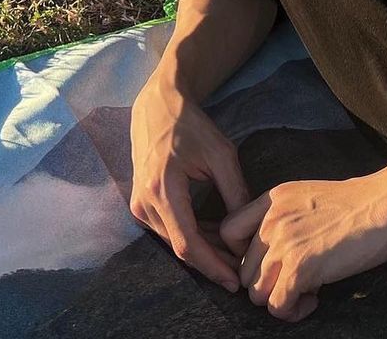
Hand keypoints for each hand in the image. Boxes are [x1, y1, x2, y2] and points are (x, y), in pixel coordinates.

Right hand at [129, 65, 249, 291]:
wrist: (158, 107)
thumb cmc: (191, 126)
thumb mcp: (220, 153)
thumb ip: (234, 191)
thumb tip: (247, 230)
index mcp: (163, 189)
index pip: (188, 244)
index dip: (212, 266)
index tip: (234, 280)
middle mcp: (144, 203)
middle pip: (180, 248)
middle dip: (211, 262)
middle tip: (241, 271)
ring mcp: (139, 205)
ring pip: (174, 242)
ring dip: (203, 251)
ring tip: (233, 257)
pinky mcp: (141, 204)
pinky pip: (169, 230)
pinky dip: (192, 237)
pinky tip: (215, 239)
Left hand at [220, 163, 386, 321]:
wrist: (386, 203)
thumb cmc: (357, 203)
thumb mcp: (308, 196)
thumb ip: (284, 218)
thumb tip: (274, 255)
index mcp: (273, 199)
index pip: (228, 231)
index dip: (242, 255)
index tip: (268, 263)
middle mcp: (272, 220)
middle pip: (243, 270)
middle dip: (267, 283)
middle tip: (297, 281)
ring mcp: (284, 243)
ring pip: (256, 293)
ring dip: (279, 299)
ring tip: (306, 291)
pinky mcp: (300, 268)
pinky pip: (277, 306)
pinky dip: (293, 311)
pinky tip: (313, 300)